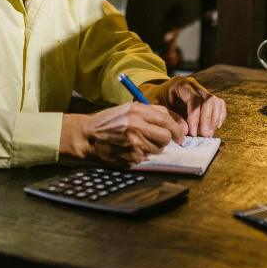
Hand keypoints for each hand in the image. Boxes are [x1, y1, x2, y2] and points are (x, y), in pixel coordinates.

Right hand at [60, 102, 185, 166]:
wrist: (87, 137)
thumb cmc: (108, 122)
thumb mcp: (128, 109)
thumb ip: (150, 111)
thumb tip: (172, 120)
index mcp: (136, 112)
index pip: (166, 121)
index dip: (176, 129)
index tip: (179, 135)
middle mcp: (135, 128)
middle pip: (165, 138)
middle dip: (165, 139)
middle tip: (158, 138)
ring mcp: (133, 145)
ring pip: (157, 150)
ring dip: (152, 147)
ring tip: (137, 142)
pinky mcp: (130, 159)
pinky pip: (146, 158)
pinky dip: (141, 155)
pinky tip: (129, 149)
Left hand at [143, 76, 226, 137]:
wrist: (157, 94)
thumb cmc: (157, 101)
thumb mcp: (159, 108)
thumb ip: (172, 118)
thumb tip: (186, 131)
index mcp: (180, 84)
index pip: (194, 99)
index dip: (195, 117)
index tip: (192, 132)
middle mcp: (193, 84)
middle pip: (208, 99)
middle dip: (206, 120)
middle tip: (203, 136)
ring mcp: (201, 89)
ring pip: (215, 101)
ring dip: (213, 120)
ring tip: (207, 134)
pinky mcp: (207, 97)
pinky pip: (219, 104)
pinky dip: (219, 115)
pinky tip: (215, 127)